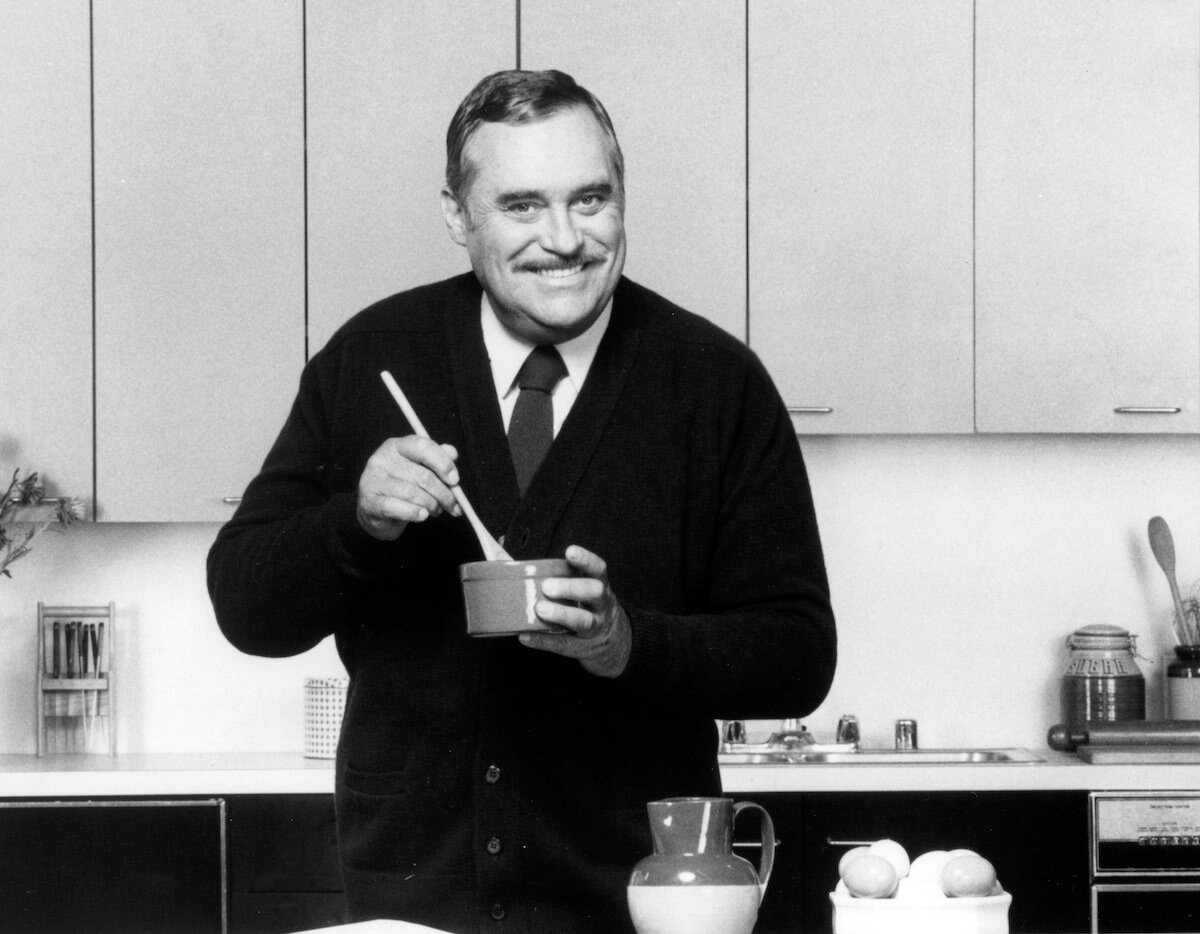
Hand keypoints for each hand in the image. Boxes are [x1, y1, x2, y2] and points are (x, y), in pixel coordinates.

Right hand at [356, 437, 461, 540]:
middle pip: (422, 475)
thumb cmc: (401, 487)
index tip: (455, 480)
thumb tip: (452, 453)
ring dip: (431, 505)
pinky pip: (397, 508)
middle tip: (452, 504)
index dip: (443, 463)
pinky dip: (414, 513)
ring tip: (436, 510)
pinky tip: (422, 515)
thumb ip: (436, 459)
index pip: (423, 447)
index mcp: (397, 446)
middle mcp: (382, 459)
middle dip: (443, 493)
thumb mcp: (419, 469)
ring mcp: (373, 480)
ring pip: (412, 493)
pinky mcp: (369, 501)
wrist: (374, 510)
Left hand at [519, 545, 631, 677]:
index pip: (598, 569)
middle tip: (547, 587)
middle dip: (571, 587)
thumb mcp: (577, 585)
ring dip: (562, 614)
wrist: (610, 642)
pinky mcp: (581, 647)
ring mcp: (594, 627)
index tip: (569, 552)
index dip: (586, 560)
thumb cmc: (581, 604)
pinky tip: (526, 636)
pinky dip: (544, 641)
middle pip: (594, 592)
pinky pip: (564, 644)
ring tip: (540, 609)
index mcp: (598, 584)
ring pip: (584, 620)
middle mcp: (601, 605)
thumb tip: (502, 543)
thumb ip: (545, 568)